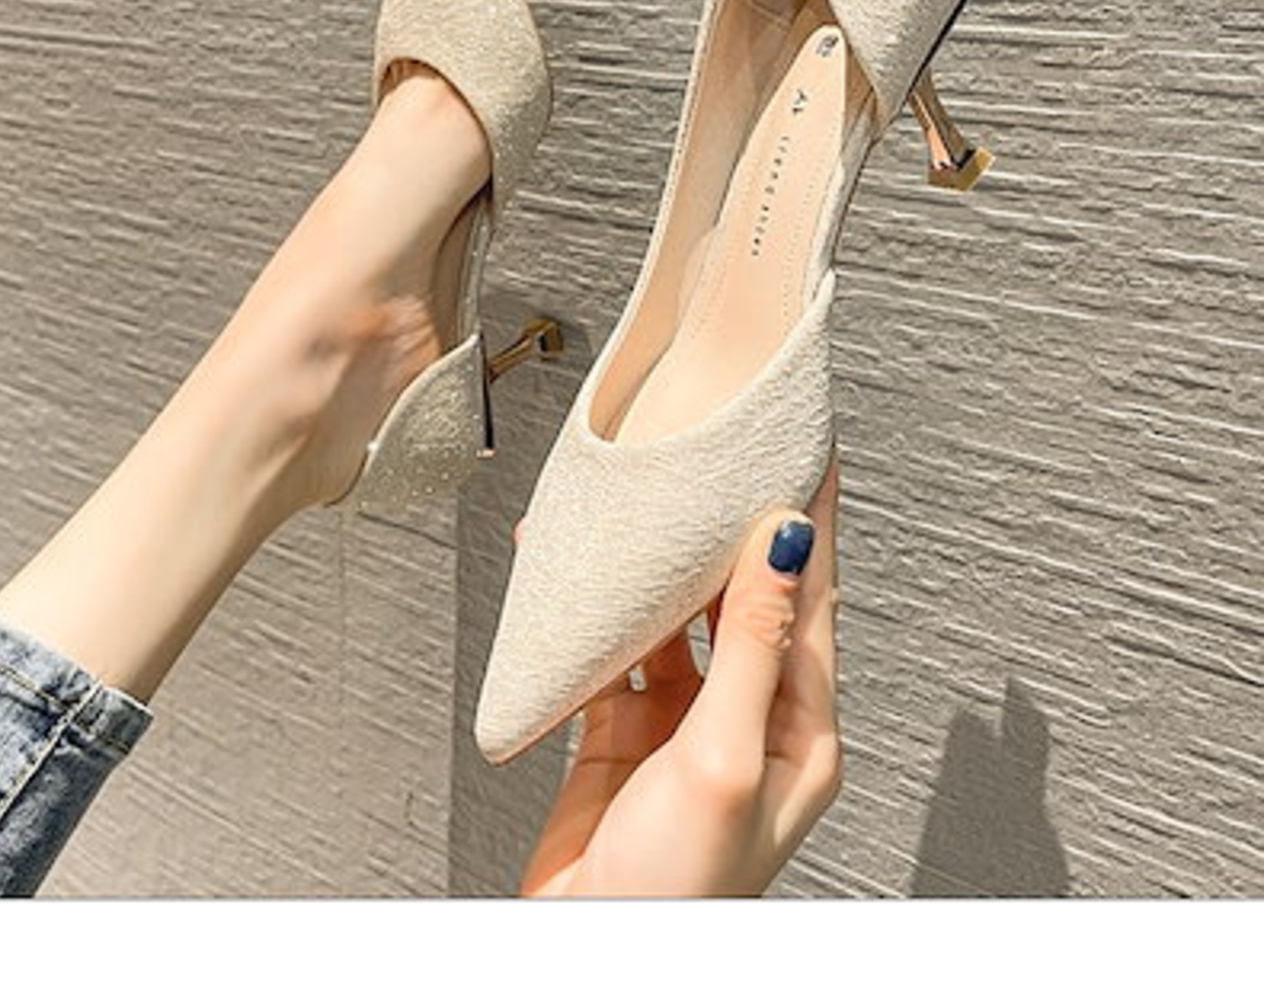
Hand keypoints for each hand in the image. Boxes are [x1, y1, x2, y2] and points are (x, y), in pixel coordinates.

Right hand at [522, 466, 840, 896]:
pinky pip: (622, 653)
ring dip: (666, 567)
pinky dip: (605, 612)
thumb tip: (787, 546)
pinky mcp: (628, 735)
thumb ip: (753, 645)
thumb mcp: (723, 756)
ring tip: (657, 502)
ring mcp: (687, 727)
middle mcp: (750, 721)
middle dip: (736, 528)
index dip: (812, 522)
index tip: (810, 450)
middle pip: (748, 600)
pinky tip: (591, 576)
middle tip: (727, 454)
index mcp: (800, 733)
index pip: (814, 601)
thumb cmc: (677, 891)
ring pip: (682, 621)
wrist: (588, 957)